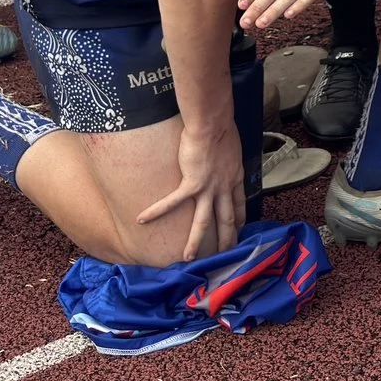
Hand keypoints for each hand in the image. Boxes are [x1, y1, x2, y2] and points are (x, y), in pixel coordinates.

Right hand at [135, 119, 245, 258]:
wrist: (213, 123)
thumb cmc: (222, 128)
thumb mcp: (232, 147)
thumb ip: (227, 158)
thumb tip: (223, 157)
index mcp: (234, 177)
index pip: (238, 204)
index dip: (239, 218)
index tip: (239, 229)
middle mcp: (224, 187)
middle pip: (226, 218)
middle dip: (227, 238)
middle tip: (227, 255)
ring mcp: (208, 188)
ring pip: (203, 221)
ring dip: (196, 241)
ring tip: (188, 258)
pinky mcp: (191, 183)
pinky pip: (172, 202)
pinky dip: (157, 211)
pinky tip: (142, 220)